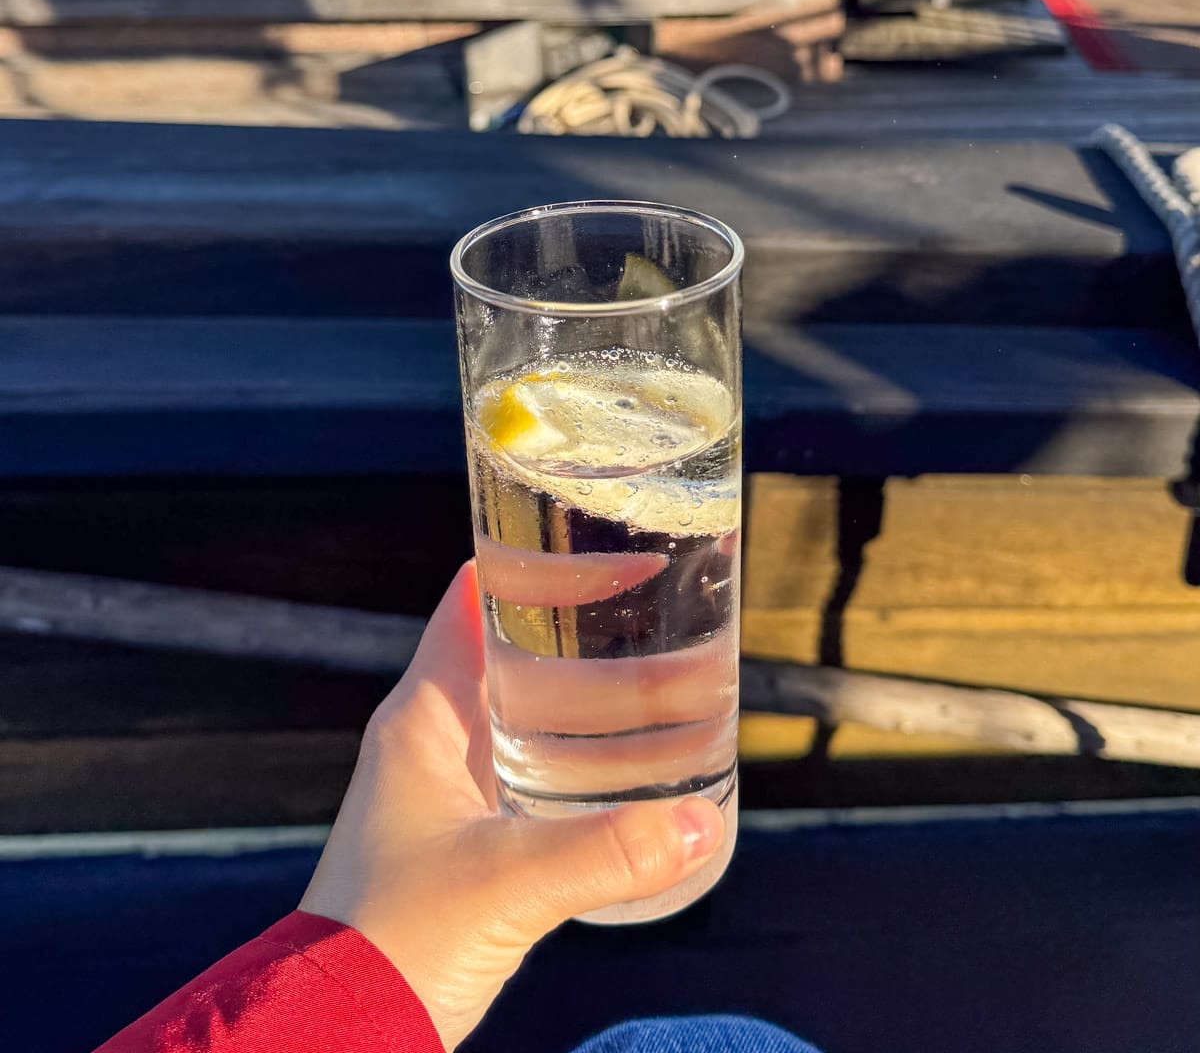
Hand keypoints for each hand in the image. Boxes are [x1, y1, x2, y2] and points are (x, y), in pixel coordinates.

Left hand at [300, 565, 725, 1049]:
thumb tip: (700, 822)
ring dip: (590, 706)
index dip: (531, 564)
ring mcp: (445, 793)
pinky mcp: (465, 846)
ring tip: (671, 690)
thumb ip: (606, 851)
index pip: (472, 599)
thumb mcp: (508, 883)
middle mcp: (431, 740)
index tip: (597, 542)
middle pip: (514, 655)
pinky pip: (532, 779)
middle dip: (584, 637)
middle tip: (659, 616)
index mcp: (422, 716)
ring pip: (528, 720)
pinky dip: (581, 767)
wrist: (337, 1033)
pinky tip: (635, 782)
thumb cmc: (391, 940)